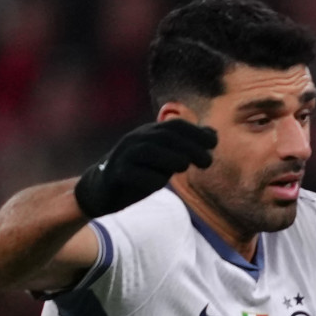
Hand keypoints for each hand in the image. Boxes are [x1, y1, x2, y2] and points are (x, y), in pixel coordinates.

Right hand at [73, 120, 217, 217]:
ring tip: (185, 168)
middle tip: (207, 162)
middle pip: (164, 137)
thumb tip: (212, 134)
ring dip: (170, 158)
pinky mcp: (116, 174)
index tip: (213, 144)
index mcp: (149, 134)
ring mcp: (124, 156)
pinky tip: (159, 184)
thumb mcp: (165, 158)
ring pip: (147, 151)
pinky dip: (149, 178)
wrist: (102, 189)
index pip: (175, 126)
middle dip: (190, 147)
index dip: (196, 133)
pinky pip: (133, 174)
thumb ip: (185, 147)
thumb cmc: (139, 172)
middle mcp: (136, 140)